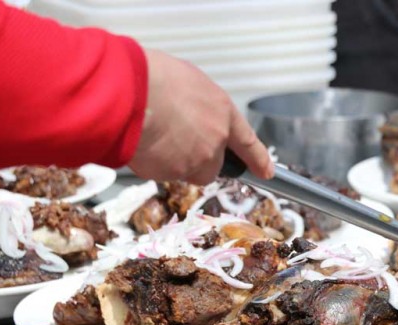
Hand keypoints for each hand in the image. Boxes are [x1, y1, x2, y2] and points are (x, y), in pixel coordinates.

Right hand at [129, 49, 273, 184]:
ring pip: (186, 170)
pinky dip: (152, 163)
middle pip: (213, 163)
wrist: (131, 94)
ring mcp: (195, 160)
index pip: (248, 142)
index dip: (258, 159)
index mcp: (223, 112)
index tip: (267, 171)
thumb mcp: (187, 80)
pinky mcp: (172, 174)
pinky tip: (142, 143)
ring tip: (152, 134)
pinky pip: (162, 172)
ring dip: (172, 159)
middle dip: (197, 158)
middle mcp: (215, 140)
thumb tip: (191, 111)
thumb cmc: (154, 78)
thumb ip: (199, 103)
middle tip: (173, 138)